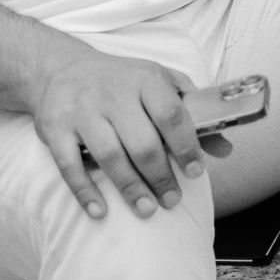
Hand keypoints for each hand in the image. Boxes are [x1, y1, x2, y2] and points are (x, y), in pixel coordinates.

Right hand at [28, 48, 207, 222]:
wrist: (62, 67)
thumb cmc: (122, 81)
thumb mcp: (161, 85)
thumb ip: (193, 114)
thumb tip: (225, 150)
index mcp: (145, 79)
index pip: (171, 113)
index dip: (186, 145)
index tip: (195, 172)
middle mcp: (113, 93)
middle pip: (141, 141)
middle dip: (160, 176)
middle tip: (172, 201)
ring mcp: (82, 110)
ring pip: (109, 155)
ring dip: (129, 187)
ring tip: (147, 209)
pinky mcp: (55, 128)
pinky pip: (69, 165)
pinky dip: (85, 191)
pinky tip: (100, 211)